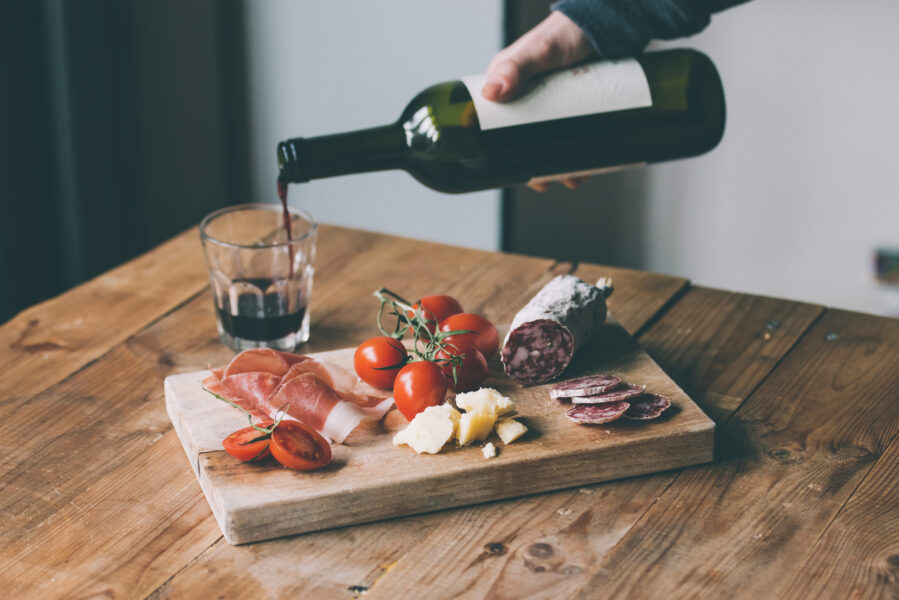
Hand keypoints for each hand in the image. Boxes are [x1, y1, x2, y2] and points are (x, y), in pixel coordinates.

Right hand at [481, 11, 594, 191]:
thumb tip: (491, 93)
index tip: (512, 172)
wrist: (603, 26)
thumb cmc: (565, 34)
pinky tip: (588, 166)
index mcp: (504, 86)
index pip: (493, 124)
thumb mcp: (539, 52)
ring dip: (559, 164)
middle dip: (535, 165)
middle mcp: (523, 98)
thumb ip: (516, 68)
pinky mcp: (570, 107)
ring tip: (574, 178)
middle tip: (548, 181)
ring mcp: (549, 105)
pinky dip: (576, 153)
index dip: (499, 151)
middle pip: (522, 140)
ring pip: (547, 142)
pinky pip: (568, 135)